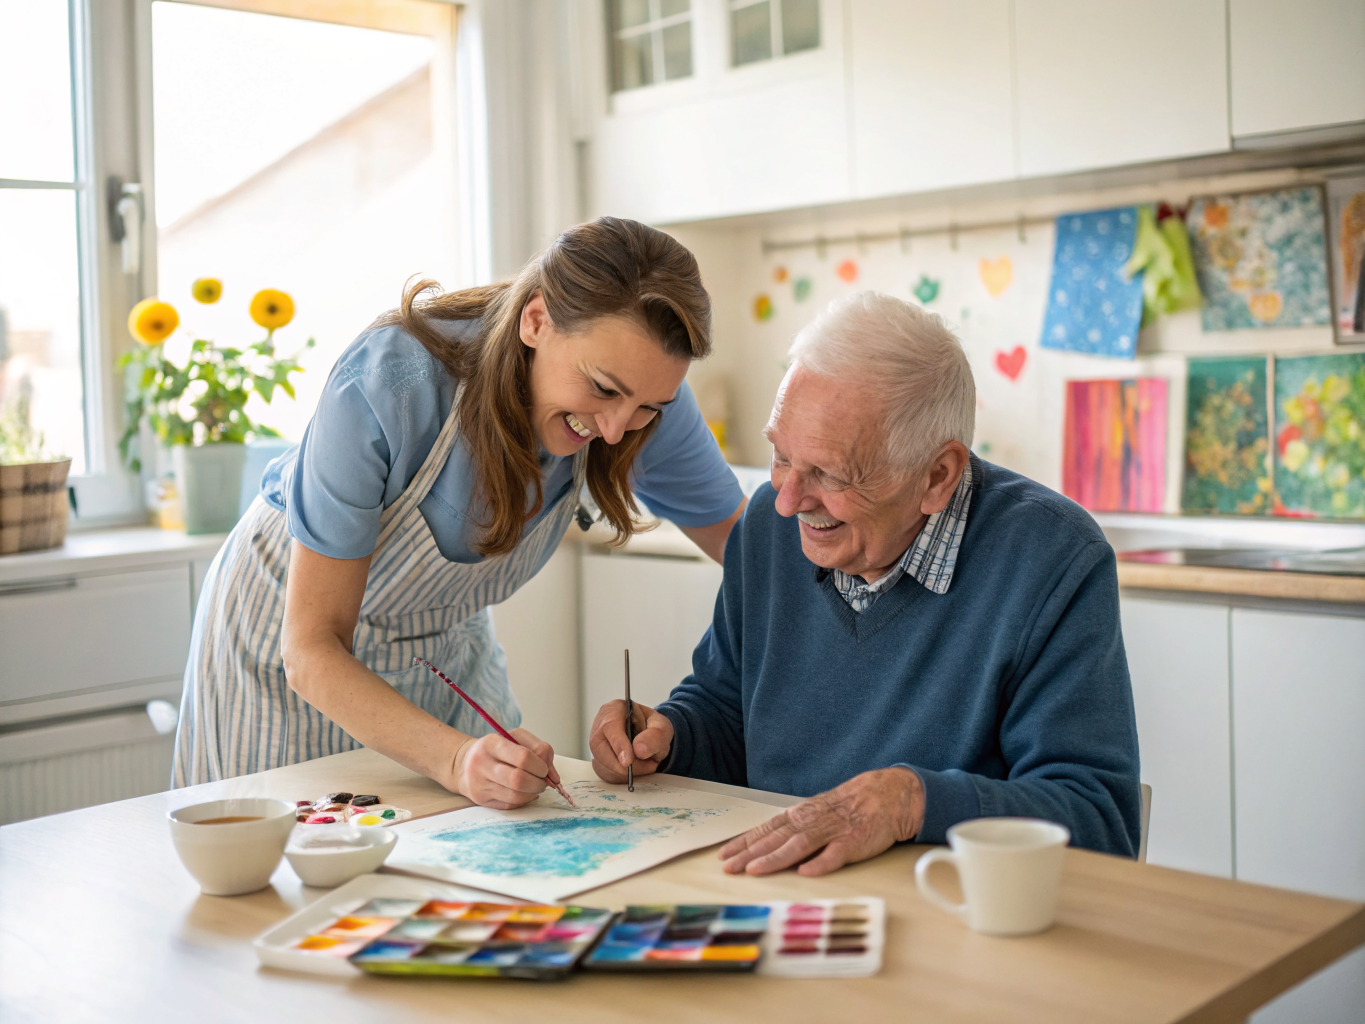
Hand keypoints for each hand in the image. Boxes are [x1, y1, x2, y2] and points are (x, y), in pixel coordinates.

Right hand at [451, 728, 558, 809]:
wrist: (463, 764)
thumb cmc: (496, 749)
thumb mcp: (515, 737)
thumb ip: (540, 749)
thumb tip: (554, 776)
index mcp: (491, 744)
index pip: (523, 757)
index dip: (540, 766)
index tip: (544, 768)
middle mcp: (482, 764)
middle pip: (519, 780)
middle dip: (538, 783)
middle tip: (543, 781)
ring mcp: (480, 784)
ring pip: (515, 796)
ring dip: (533, 793)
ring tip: (535, 786)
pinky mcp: (482, 800)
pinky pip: (510, 805)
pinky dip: (524, 800)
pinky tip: (524, 792)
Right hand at [589, 699, 673, 783]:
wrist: (649, 736)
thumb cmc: (652, 726)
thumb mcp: (661, 725)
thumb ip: (655, 735)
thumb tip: (639, 750)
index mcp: (613, 710)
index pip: (610, 727)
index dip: (618, 745)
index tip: (628, 761)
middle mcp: (599, 726)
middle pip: (601, 749)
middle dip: (624, 764)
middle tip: (648, 765)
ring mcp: (597, 745)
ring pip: (603, 765)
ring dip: (627, 771)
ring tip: (646, 763)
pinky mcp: (598, 760)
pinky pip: (607, 774)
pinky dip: (623, 776)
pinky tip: (636, 768)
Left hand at [718, 767, 924, 876]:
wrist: (888, 794)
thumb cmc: (850, 806)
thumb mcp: (818, 812)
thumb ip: (795, 828)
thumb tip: (767, 845)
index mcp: (801, 815)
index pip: (767, 829)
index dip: (744, 842)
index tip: (723, 855)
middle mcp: (812, 822)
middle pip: (776, 839)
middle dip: (749, 853)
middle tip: (728, 866)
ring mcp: (832, 831)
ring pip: (799, 846)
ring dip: (775, 858)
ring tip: (755, 870)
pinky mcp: (854, 842)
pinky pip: (835, 854)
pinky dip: (820, 863)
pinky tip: (806, 872)